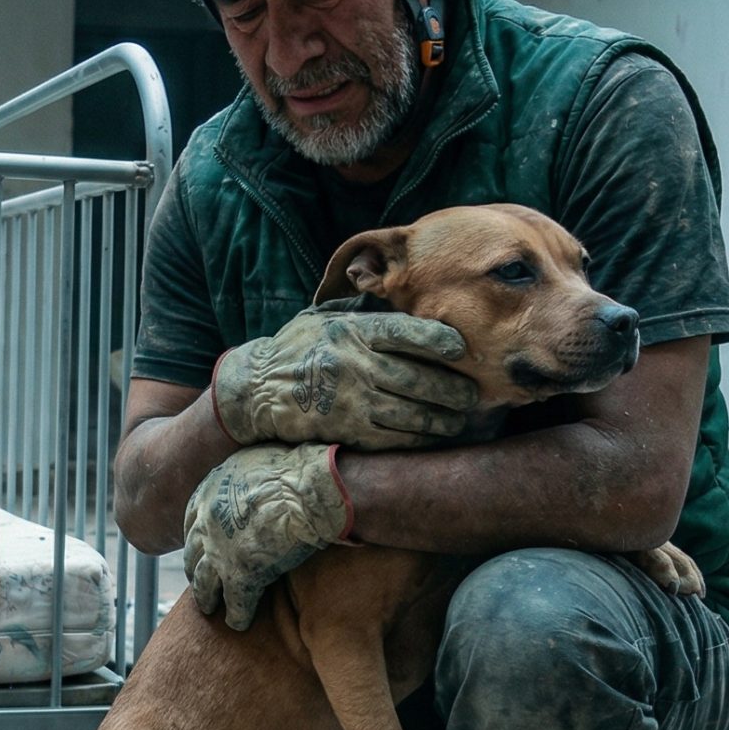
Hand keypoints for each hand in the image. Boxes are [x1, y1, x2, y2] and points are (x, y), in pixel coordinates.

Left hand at [184, 443, 352, 631]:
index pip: (193, 521)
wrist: (310, 488)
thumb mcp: (255, 461)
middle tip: (198, 582)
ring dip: (206, 598)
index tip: (200, 547)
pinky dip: (237, 615)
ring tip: (209, 609)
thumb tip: (254, 473)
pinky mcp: (241, 577)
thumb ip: (245, 473)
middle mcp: (206, 523)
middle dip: (194, 569)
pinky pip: (236, 603)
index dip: (197, 538)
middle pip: (193, 554)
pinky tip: (238, 624)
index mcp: (208, 492)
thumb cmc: (295, 468)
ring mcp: (220, 553)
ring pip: (204, 583)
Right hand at [212, 308, 474, 447]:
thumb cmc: (295, 349)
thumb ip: (360, 310)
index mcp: (352, 329)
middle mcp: (354, 362)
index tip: (461, 348)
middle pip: (419, 377)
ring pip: (413, 412)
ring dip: (443, 419)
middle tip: (474, 394)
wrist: (253, 390)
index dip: (440, 340)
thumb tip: (396, 290)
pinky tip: (433, 438)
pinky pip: (394, 437)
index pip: (407, 332)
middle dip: (454, 388)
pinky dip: (419, 439)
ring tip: (460, 419)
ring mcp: (351, 398)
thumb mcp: (323, 319)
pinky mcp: (346, 429)